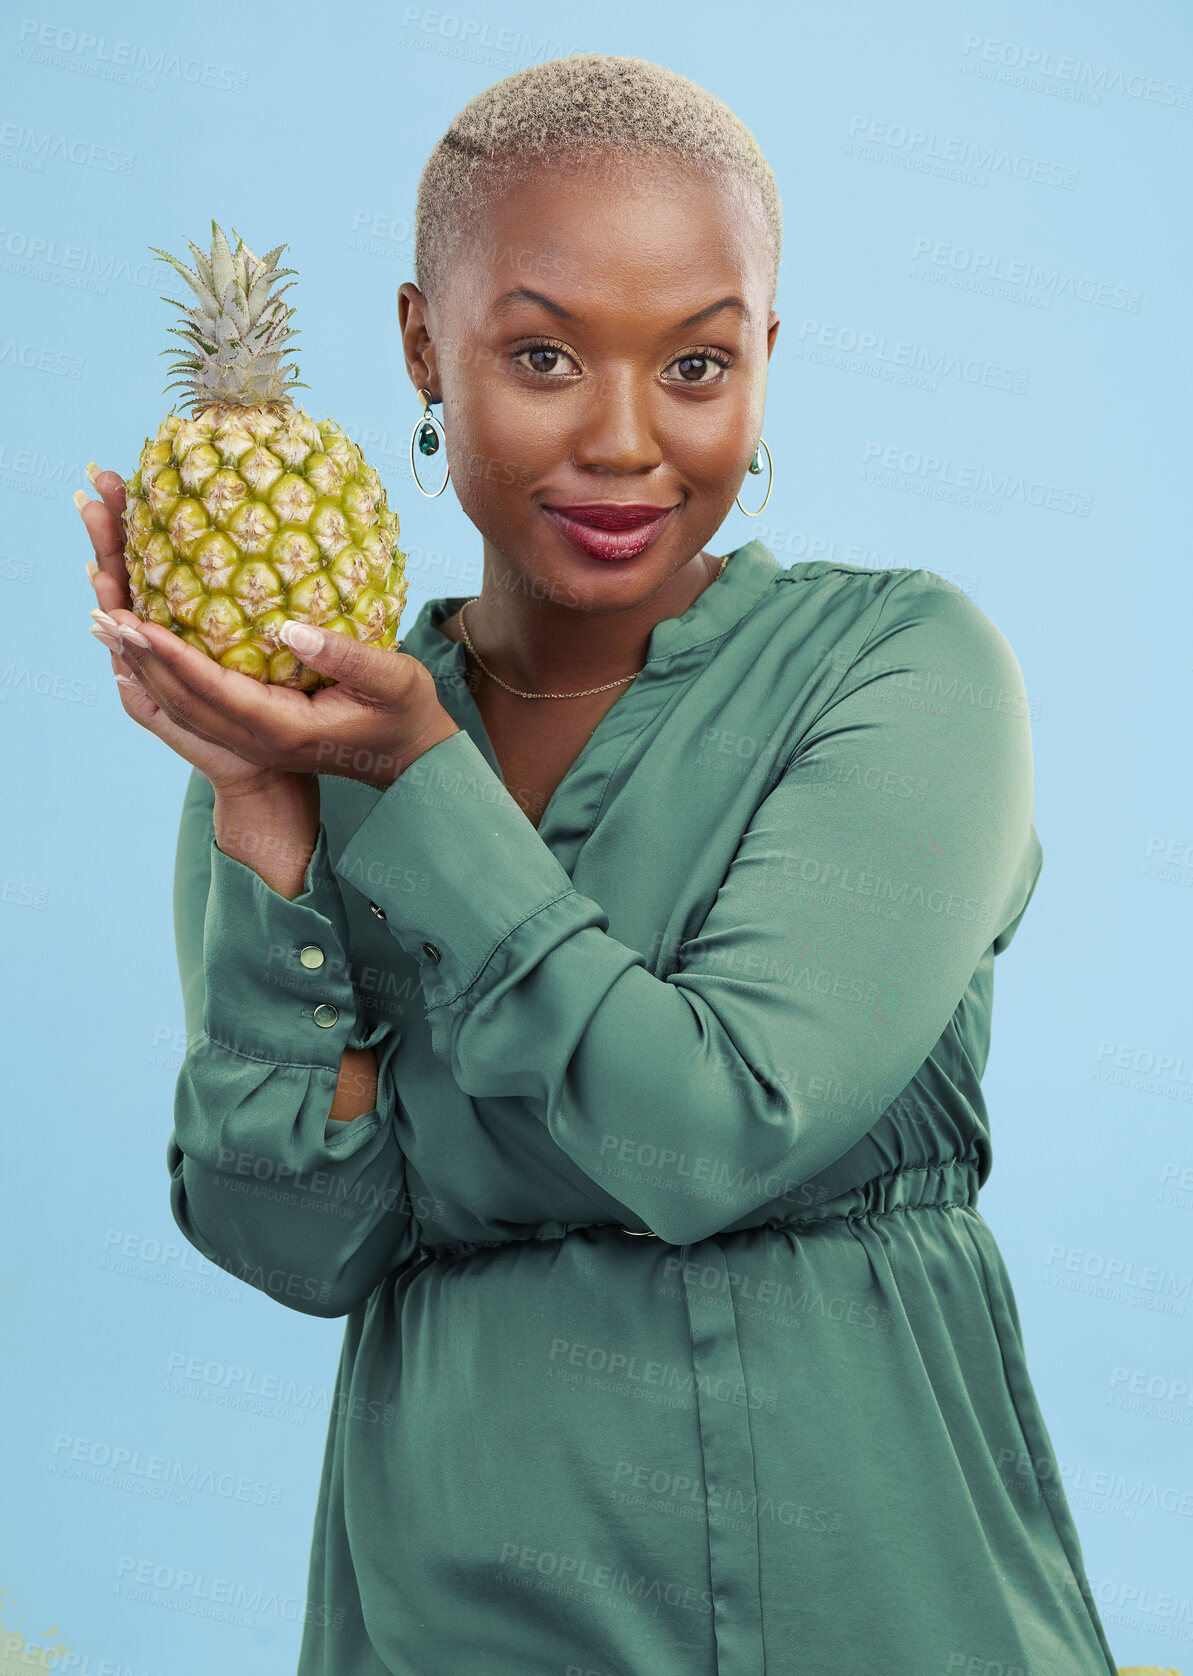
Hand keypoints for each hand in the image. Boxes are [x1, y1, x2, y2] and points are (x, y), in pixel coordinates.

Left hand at [78, 463, 459, 790]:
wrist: (414, 758)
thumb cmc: (408, 714)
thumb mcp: (392, 679)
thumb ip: (345, 654)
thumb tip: (289, 626)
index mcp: (285, 728)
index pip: (214, 689)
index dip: (171, 655)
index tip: (133, 620)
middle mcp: (259, 739)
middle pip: (183, 698)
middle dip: (138, 655)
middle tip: (98, 611)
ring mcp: (254, 740)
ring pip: (182, 705)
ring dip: (141, 665)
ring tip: (105, 624)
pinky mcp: (255, 731)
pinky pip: (195, 706)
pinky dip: (160, 678)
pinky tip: (141, 654)